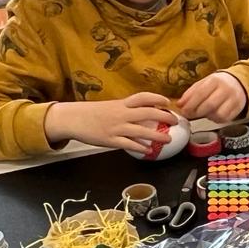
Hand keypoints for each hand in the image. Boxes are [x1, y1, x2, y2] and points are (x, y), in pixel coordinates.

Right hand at [45, 92, 181, 151]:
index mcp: (121, 103)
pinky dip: (141, 147)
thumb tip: (142, 113)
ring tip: (168, 139)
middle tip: (176, 121)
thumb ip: (125, 109)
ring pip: (142, 130)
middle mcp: (121, 113)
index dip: (157, 98)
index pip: (142, 97)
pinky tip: (149, 150)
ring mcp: (116, 127)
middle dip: (165, 117)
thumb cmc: (92, 113)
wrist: (73, 119)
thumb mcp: (110, 106)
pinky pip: (130, 144)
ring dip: (158, 135)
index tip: (168, 102)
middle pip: (147, 113)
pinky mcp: (111, 140)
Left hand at [179, 71, 248, 121]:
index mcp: (215, 80)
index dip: (190, 104)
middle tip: (190, 114)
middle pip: (209, 105)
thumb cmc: (217, 84)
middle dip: (196, 112)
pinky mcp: (238, 109)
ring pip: (217, 114)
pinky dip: (216, 119)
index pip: (200, 93)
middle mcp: (226, 89)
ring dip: (207, 116)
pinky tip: (213, 114)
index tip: (183, 110)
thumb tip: (179, 104)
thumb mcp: (203, 83)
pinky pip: (224, 119)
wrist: (238, 83)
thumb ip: (191, 93)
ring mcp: (233, 99)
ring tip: (204, 112)